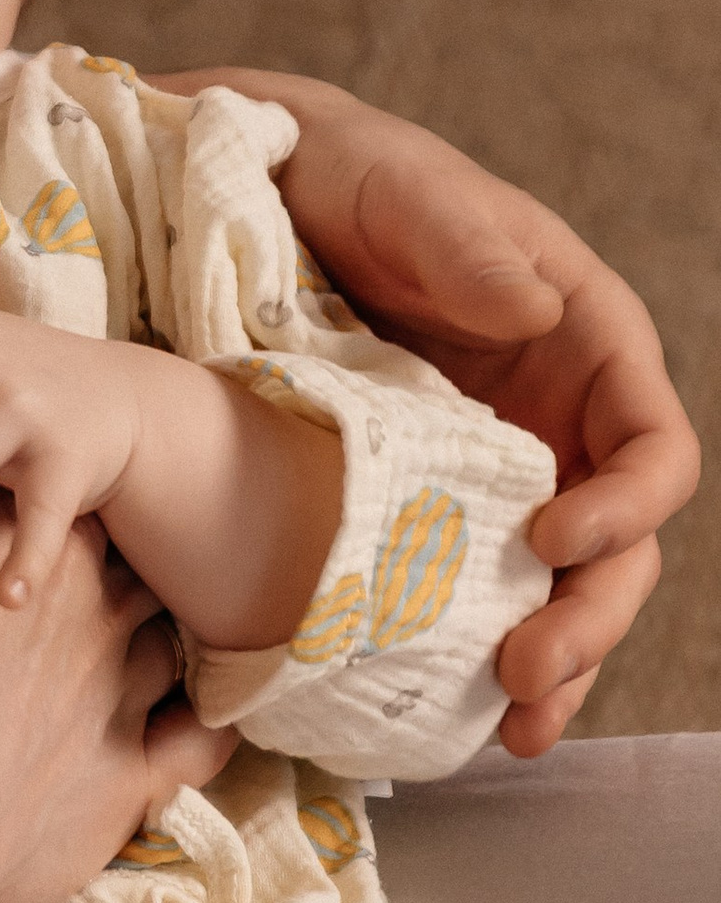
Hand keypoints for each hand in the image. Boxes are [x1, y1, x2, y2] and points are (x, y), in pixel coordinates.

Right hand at [0, 450, 235, 902]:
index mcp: (6, 537)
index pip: (21, 487)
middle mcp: (84, 601)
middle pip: (102, 555)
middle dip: (81, 559)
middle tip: (45, 579)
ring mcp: (117, 690)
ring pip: (156, 635)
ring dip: (138, 632)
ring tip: (101, 648)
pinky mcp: (128, 778)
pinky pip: (193, 742)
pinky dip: (198, 730)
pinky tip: (184, 722)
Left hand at [162, 66, 698, 747]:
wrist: (250, 191)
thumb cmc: (345, 173)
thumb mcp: (403, 191)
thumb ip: (464, 245)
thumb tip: (534, 312)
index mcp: (587, 341)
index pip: (653, 446)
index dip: (627, 507)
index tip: (552, 539)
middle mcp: (560, 417)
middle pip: (619, 543)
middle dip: (588, 616)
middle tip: (526, 677)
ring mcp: (499, 469)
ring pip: (557, 586)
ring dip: (547, 661)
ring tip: (509, 729)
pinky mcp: (430, 505)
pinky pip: (473, 590)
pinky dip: (472, 652)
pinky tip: (456, 711)